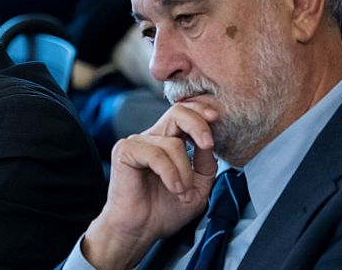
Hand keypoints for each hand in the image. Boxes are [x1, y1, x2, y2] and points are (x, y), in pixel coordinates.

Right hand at [81, 102, 219, 269]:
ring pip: (172, 144)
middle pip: (177, 113)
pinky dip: (169, 173)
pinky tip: (172, 188)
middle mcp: (151, 138)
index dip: (200, 112)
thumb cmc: (163, 211)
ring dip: (184, 172)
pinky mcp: (125, 151)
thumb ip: (205, 164)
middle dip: (198, 125)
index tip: (216, 118)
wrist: (140, 230)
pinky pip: (156, 155)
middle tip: (208, 144)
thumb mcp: (197, 187)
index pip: (184, 114)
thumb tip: (209, 143)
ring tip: (182, 192)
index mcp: (167, 142)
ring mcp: (137, 143)